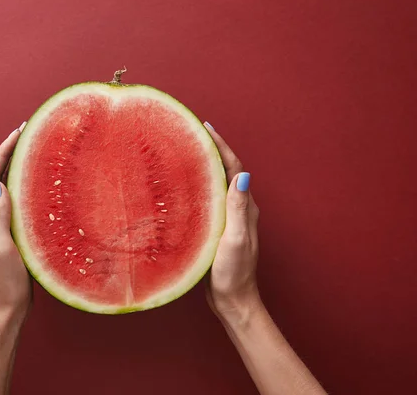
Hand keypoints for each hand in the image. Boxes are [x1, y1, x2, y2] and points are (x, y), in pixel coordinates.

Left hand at [0, 122, 31, 324]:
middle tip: (29, 135)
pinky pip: (19, 202)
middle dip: (10, 153)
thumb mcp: (1, 249)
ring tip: (35, 152)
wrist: (7, 308)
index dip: (2, 151)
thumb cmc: (4, 282)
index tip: (18, 132)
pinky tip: (41, 186)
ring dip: (18, 167)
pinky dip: (27, 187)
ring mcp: (2, 225)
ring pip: (8, 187)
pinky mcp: (13, 233)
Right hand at [203, 122, 260, 317]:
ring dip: (205, 166)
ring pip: (216, 184)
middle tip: (192, 134)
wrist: (233, 299)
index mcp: (245, 207)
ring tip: (186, 152)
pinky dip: (198, 186)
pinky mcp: (217, 228)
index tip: (206, 128)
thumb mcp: (235, 239)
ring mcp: (228, 218)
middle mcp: (239, 208)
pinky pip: (208, 199)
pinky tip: (183, 187)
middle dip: (212, 150)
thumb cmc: (233, 272)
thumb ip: (238, 209)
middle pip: (226, 171)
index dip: (221, 146)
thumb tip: (242, 176)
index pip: (234, 168)